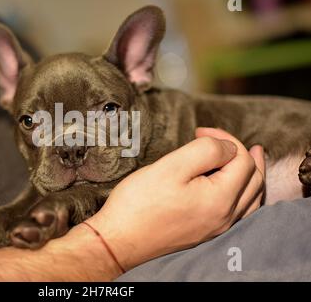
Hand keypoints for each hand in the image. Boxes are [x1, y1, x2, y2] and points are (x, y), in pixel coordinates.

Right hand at [86, 127, 264, 270]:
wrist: (119, 240)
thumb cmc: (140, 202)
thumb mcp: (171, 166)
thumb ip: (206, 150)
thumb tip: (227, 147)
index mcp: (220, 199)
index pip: (242, 160)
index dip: (225, 138)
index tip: (198, 131)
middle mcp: (225, 217)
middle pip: (252, 179)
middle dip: (240, 152)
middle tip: (218, 138)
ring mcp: (217, 228)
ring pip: (250, 197)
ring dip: (250, 173)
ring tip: (250, 157)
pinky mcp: (205, 233)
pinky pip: (240, 212)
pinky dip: (244, 193)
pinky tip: (236, 188)